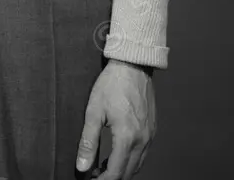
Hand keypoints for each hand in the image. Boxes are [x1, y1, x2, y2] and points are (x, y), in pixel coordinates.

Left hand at [76, 60, 154, 179]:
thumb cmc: (112, 84)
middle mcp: (142, 140)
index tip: (89, 179)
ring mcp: (150, 135)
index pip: (115, 173)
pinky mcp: (152, 129)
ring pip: (138, 165)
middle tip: (94, 174)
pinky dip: (131, 160)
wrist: (133, 64)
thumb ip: (88, 141)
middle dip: (111, 177)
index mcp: (127, 138)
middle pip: (128, 173)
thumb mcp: (94, 111)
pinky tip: (118, 154)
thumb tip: (82, 166)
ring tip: (103, 167)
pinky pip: (143, 154)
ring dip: (122, 170)